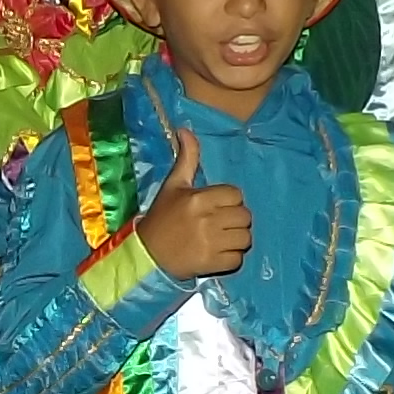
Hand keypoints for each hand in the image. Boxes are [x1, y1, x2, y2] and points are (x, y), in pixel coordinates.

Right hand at [134, 126, 250, 279]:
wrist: (147, 254)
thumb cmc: (162, 217)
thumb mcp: (173, 185)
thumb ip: (187, 158)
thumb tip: (185, 130)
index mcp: (199, 198)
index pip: (236, 195)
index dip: (229, 201)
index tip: (216, 207)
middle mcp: (207, 220)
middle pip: (245, 216)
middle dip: (235, 220)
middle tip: (220, 224)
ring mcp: (211, 243)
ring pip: (245, 238)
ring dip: (236, 239)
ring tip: (221, 239)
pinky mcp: (212, 263)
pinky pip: (238, 259)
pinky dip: (231, 258)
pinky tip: (216, 253)